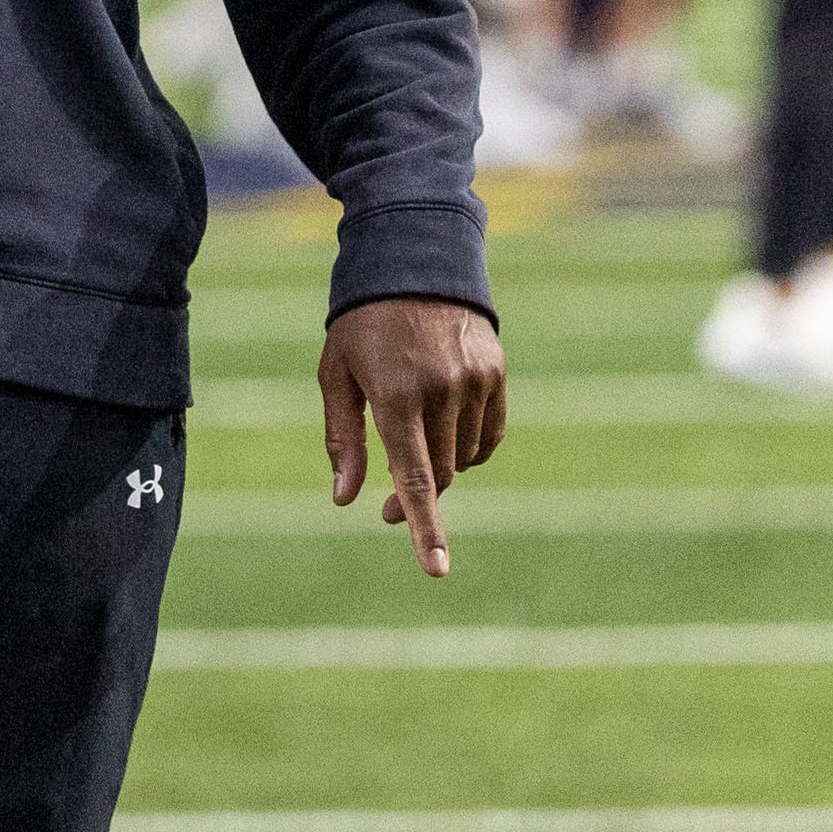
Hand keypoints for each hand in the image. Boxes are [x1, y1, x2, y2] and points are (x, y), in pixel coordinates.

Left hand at [318, 296, 506, 577]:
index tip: (436, 569)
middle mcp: (442, 389)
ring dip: (441, 467)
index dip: (424, 527)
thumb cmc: (361, 324)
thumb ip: (342, 438)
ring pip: (465, 457)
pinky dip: (468, 448)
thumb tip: (344, 499)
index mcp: (396, 393)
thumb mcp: (336, 374)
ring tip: (412, 440)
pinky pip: (488, 436)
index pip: (415, 476)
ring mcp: (475, 380)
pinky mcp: (496, 373)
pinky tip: (445, 434)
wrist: (414, 262)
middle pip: (441, 473)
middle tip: (389, 509)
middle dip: (417, 500)